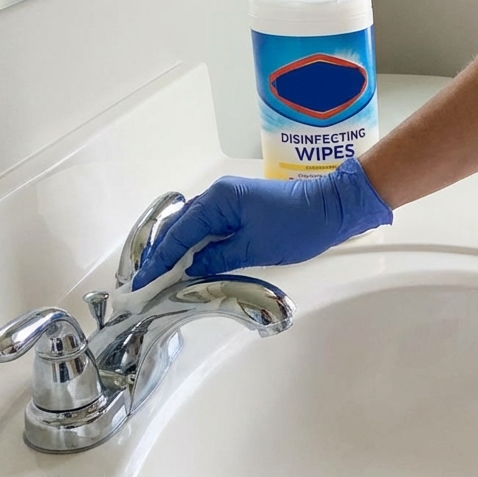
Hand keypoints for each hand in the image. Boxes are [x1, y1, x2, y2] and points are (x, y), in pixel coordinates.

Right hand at [131, 158, 392, 288]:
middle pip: (181, 227)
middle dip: (163, 255)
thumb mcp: (255, 248)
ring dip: (178, 250)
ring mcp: (229, 200)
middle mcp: (218, 195)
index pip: (180, 234)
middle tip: (145, 281)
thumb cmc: (297, 227)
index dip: (160, 260)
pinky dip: (197, 245)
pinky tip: (190, 262)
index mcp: (218, 200)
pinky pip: (210, 227)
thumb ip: (218, 259)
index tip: (143, 281)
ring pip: (194, 227)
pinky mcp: (241, 208)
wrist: (333, 209)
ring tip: (161, 275)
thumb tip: (190, 270)